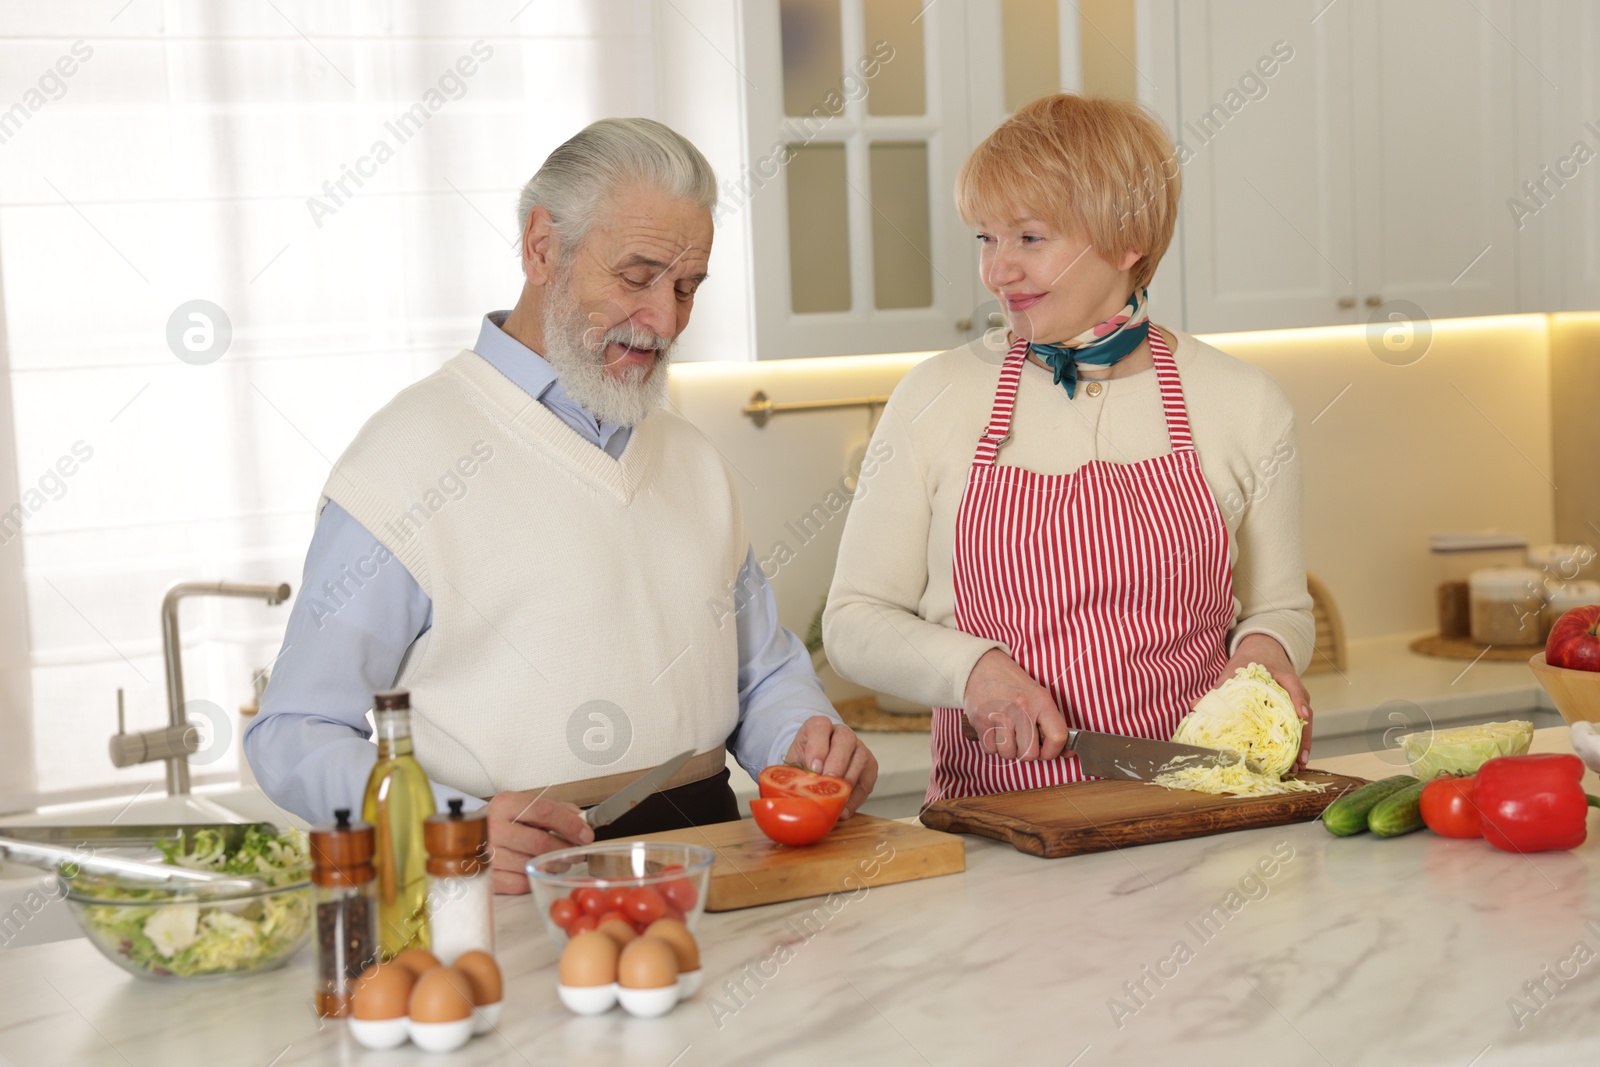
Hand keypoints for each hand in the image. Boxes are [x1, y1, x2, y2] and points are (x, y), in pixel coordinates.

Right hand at [484, 791, 593, 894]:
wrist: (464, 837)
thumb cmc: (501, 822)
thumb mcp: (522, 807)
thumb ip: (554, 810)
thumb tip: (581, 821)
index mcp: (505, 804)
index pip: (544, 811)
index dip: (570, 824)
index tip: (586, 833)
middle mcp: (493, 828)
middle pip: (541, 843)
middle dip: (567, 849)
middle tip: (578, 852)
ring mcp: (489, 854)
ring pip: (533, 864)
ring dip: (555, 866)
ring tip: (559, 861)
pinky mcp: (488, 877)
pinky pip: (521, 882)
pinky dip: (535, 876)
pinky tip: (537, 869)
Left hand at [783, 715, 878, 817]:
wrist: (816, 766)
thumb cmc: (803, 763)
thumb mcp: (793, 763)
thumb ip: (793, 773)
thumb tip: (792, 792)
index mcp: (818, 727)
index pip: (820, 726)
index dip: (818, 747)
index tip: (813, 768)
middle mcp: (842, 733)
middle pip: (845, 739)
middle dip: (837, 763)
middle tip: (828, 781)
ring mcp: (859, 748)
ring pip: (860, 757)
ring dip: (848, 780)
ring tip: (836, 799)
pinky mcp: (869, 766)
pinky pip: (867, 780)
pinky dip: (855, 797)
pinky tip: (844, 809)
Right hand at [962, 649, 1069, 760]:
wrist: (982, 667)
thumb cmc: (1013, 684)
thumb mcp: (1038, 696)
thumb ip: (1052, 723)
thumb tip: (1068, 753)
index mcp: (1041, 702)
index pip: (1057, 737)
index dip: (1053, 751)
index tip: (1046, 751)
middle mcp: (1022, 709)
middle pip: (1029, 753)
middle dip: (1025, 752)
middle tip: (1022, 741)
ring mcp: (1000, 716)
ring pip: (1008, 754)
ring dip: (1007, 750)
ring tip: (1006, 734)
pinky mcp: (981, 721)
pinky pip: (990, 749)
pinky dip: (992, 746)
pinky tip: (994, 731)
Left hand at [1224, 634, 1312, 772]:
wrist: (1263, 653)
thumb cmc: (1250, 663)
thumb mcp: (1234, 672)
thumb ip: (1218, 689)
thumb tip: (1195, 706)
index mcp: (1283, 677)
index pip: (1294, 687)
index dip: (1299, 702)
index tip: (1302, 716)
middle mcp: (1295, 691)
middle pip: (1304, 714)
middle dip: (1303, 737)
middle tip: (1299, 759)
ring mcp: (1297, 703)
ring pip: (1304, 725)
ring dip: (1302, 746)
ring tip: (1298, 767)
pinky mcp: (1294, 713)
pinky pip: (1299, 728)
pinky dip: (1297, 744)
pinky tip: (1293, 762)